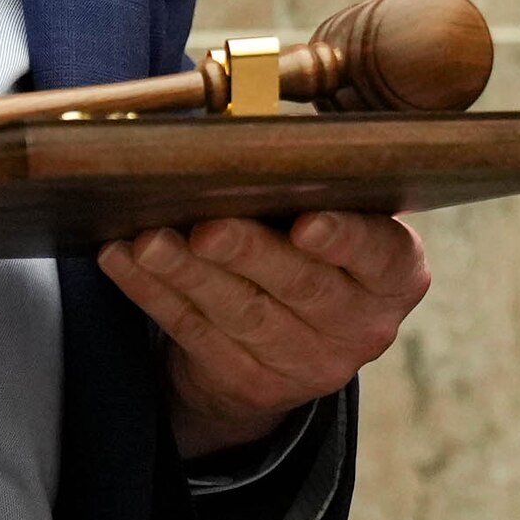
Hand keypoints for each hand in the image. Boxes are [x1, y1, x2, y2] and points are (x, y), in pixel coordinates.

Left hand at [104, 210, 430, 457]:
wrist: (289, 344)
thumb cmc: (310, 247)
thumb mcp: (334, 215)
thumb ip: (311, 184)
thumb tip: (243, 136)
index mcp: (396, 275)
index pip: (380, 255)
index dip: (345, 241)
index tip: (306, 222)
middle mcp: (362, 326)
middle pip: (303, 287)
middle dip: (250, 254)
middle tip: (208, 229)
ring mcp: (308, 364)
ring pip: (242, 315)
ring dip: (189, 275)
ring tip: (149, 241)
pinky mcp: (252, 384)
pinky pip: (196, 335)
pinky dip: (155, 294)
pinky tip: (123, 260)